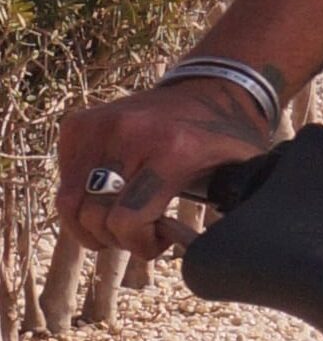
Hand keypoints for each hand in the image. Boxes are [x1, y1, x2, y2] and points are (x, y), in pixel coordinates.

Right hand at [56, 74, 277, 274]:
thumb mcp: (240, 173)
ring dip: (90, 225)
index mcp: (170, 150)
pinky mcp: (78, 124)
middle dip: (116, 239)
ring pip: (68, 204)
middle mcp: (127, 134)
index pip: (126, 220)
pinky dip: (81, 198)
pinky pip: (64, 181)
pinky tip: (110, 193)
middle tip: (140, 230)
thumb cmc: (223, 140)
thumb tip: (223, 251)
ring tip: (119, 220)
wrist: (209, 89)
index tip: (160, 238)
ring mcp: (98, 126)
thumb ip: (234, 209)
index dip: (139, 245)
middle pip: (94, 218)